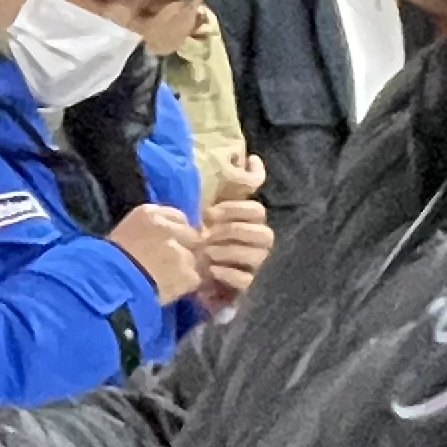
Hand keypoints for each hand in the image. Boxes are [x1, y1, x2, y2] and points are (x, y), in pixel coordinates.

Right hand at [111, 202, 204, 306]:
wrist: (108, 285)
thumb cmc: (106, 261)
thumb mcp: (123, 235)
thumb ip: (147, 231)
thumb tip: (165, 238)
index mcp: (148, 213)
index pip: (178, 217)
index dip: (177, 232)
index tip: (170, 243)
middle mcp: (167, 227)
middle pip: (191, 235)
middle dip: (186, 248)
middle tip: (171, 264)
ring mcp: (180, 250)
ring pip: (193, 258)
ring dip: (185, 269)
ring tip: (166, 280)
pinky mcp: (187, 273)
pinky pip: (194, 279)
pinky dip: (184, 286)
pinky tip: (168, 290)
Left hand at [194, 155, 272, 309]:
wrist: (182, 273)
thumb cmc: (196, 237)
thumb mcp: (205, 212)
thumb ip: (227, 187)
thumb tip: (253, 159)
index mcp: (246, 222)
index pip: (257, 211)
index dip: (235, 210)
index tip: (210, 214)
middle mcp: (256, 242)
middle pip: (264, 233)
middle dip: (234, 231)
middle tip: (208, 234)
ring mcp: (253, 265)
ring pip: (258, 255)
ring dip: (230, 251)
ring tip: (207, 252)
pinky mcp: (244, 287)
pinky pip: (246, 280)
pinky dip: (229, 274)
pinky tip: (212, 270)